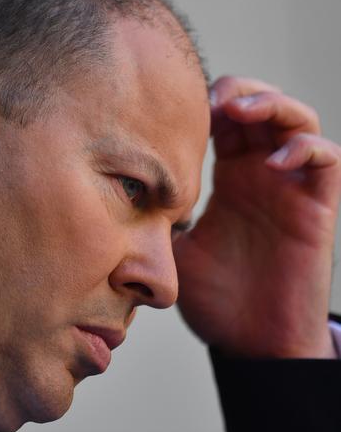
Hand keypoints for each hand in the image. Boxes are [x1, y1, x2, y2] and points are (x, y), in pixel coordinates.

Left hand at [174, 76, 340, 357]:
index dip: (205, 105)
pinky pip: (326, 161)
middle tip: (209, 98)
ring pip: (296, 121)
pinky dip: (304, 148)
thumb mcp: (171, 246)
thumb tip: (112, 190)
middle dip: (236, 91)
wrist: (250, 341)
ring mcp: (290, 187)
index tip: (175, 104)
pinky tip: (274, 161)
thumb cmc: (212, 297)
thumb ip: (154, 214)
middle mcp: (260, 174)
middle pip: (259, 107)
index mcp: (227, 178)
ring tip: (238, 111)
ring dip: (270, 105)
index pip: (223, 121)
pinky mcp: (317, 207)